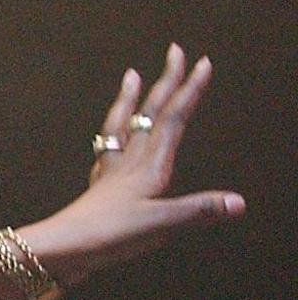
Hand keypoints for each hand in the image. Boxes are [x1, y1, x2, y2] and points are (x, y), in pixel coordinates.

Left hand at [26, 43, 244, 286]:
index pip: (174, 119)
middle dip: (167, 81)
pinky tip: (111, 137)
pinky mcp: (100, 187)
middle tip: (175, 50)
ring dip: (132, 99)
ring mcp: (113, 172)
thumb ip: (199, 210)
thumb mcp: (161, 224)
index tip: (201, 63)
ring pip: (124, 125)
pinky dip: (113, 133)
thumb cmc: (108, 236)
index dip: (190, 90)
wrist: (62, 249)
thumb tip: (238, 202)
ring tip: (132, 75)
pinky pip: (108, 149)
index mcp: (150, 166)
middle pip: (152, 113)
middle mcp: (131, 162)